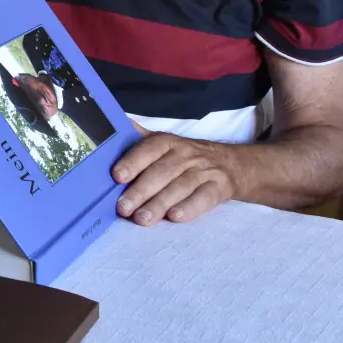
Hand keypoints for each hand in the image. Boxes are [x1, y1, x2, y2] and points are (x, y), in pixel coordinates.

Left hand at [111, 133, 239, 225]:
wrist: (231, 165)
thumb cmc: (185, 156)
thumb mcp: (164, 144)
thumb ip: (137, 138)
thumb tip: (110, 123)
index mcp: (167, 142)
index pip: (149, 149)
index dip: (133, 162)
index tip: (117, 176)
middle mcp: (185, 154)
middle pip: (162, 172)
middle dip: (141, 191)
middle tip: (123, 207)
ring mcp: (203, 171)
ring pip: (180, 187)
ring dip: (159, 203)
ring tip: (142, 219)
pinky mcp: (218, 188)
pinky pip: (204, 198)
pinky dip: (189, 208)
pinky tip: (174, 217)